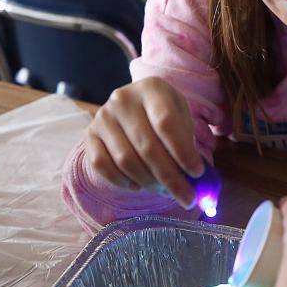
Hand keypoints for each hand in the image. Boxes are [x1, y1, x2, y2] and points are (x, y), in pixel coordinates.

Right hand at [83, 77, 202, 205]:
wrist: (134, 106)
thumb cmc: (164, 113)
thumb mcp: (182, 115)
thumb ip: (188, 142)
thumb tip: (194, 180)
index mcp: (151, 88)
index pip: (167, 123)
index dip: (183, 152)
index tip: (197, 174)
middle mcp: (122, 99)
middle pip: (147, 146)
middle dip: (170, 178)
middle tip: (187, 198)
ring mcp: (102, 117)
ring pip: (126, 160)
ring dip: (149, 182)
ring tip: (165, 191)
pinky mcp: (89, 135)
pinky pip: (102, 166)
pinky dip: (122, 181)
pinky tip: (139, 185)